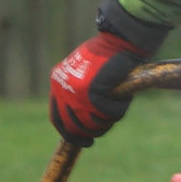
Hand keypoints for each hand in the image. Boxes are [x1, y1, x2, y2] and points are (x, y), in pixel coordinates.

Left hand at [48, 26, 144, 145]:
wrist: (119, 41)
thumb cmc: (107, 57)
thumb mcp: (85, 75)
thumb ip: (79, 94)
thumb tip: (82, 124)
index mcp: (57, 83)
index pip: (57, 118)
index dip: (70, 133)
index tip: (83, 141)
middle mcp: (63, 89)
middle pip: (74, 126)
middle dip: (87, 134)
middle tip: (97, 135)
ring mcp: (77, 93)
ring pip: (93, 123)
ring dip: (106, 121)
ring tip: (115, 108)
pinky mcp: (94, 94)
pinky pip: (110, 114)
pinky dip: (119, 109)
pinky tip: (123, 97)